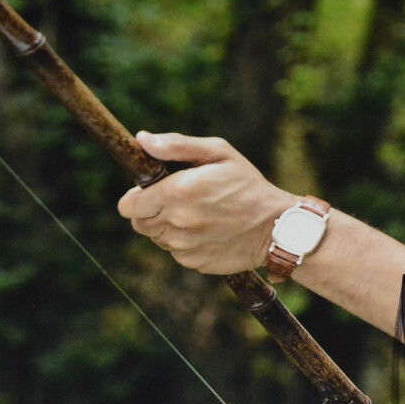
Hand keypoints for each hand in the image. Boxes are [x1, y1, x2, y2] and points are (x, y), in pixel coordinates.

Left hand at [116, 132, 294, 274]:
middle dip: (151, 210)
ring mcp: (185, 246)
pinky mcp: (194, 262)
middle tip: (177, 200)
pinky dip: (184, 242)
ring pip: (156, 237)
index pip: (128, 204)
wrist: (276, 226)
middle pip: (139, 222)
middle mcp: (177, 221)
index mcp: (178, 191)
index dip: (136, 196)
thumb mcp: (218, 152)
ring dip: (167, 226)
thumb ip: (176, 146)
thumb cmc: (247, 184)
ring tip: (196, 215)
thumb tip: (141, 140)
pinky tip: (206, 231)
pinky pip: (175, 252)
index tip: (151, 191)